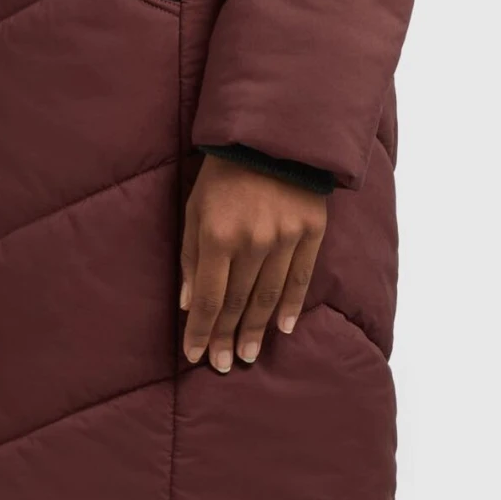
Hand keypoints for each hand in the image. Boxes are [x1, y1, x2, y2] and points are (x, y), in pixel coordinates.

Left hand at [179, 153, 326, 371]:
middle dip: (227, 337)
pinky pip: (300, 279)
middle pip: (238, 302)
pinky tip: (282, 329)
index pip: (209, 297)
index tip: (195, 355)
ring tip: (248, 355)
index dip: (202, 330)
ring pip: (268, 297)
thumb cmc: (223, 170)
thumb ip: (191, 255)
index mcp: (218, 234)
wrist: (272, 134)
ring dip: (256, 330)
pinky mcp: (311, 232)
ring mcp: (285, 238)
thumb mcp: (194, 206)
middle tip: (222, 365)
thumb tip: (189, 302)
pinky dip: (290, 306)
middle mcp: (253, 241)